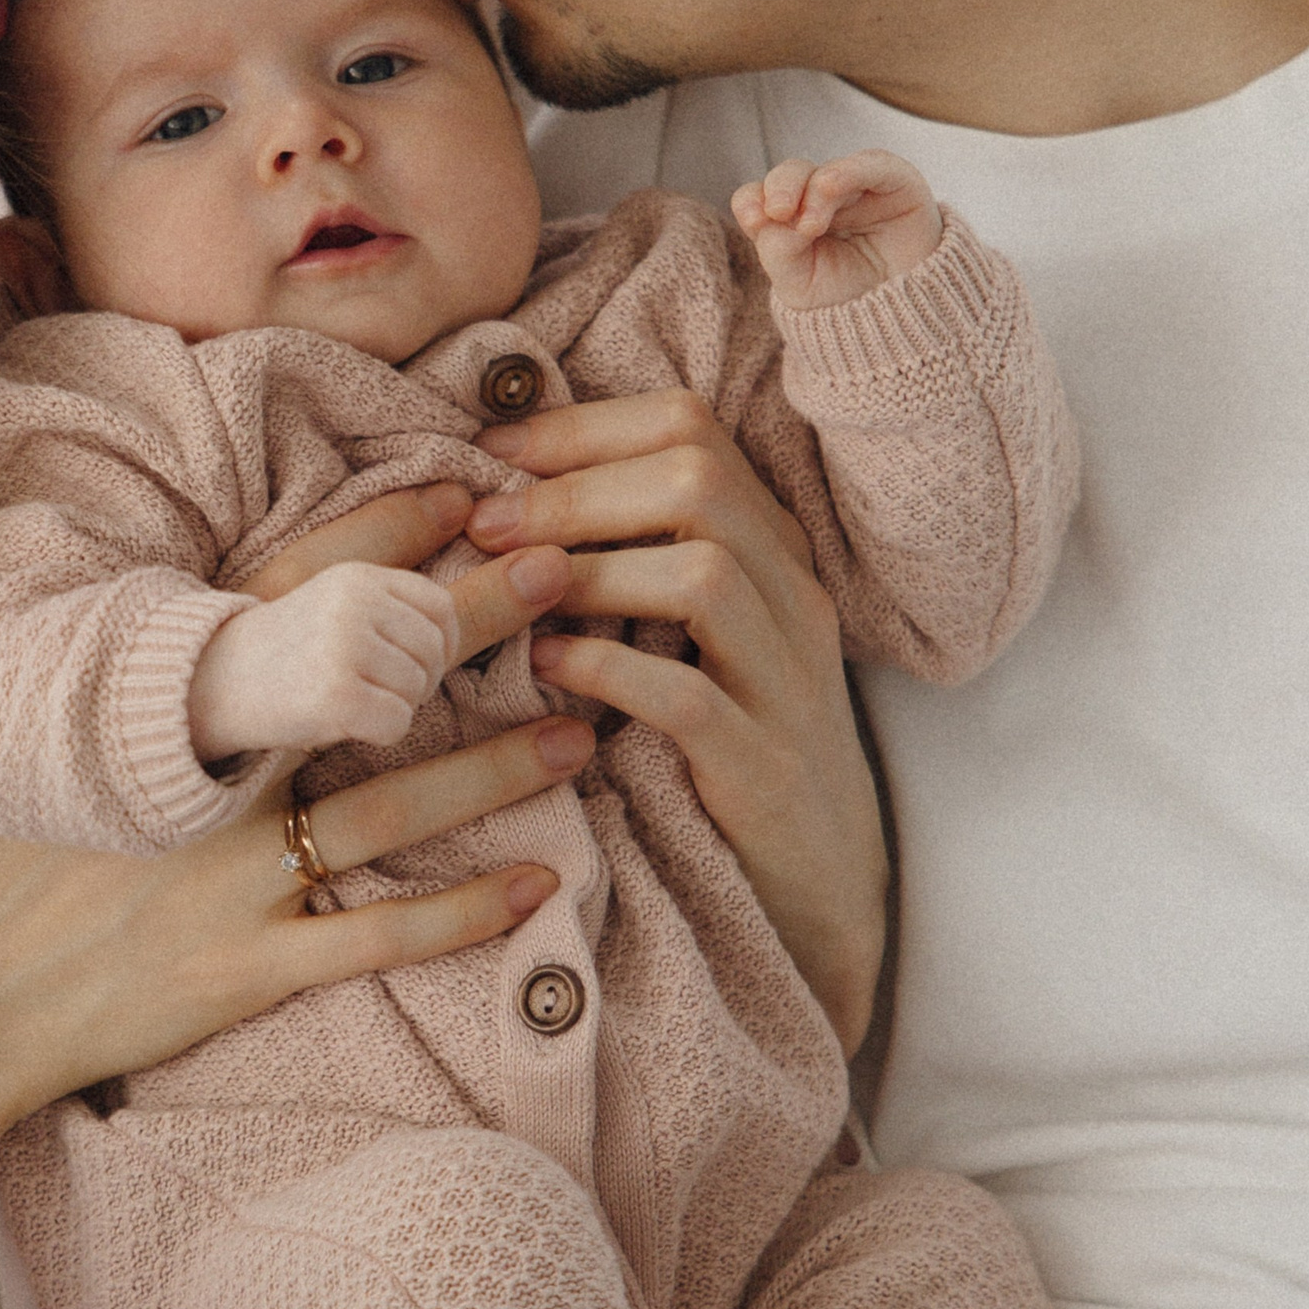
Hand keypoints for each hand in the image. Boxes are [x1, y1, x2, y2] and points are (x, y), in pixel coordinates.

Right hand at [0, 547, 591, 1258]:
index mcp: (161, 715)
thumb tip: (165, 605)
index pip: (287, 598)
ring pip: (392, 809)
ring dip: (493, 769)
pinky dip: (460, 915)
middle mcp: (211, 784)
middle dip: (467, 623)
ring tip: (582, 730)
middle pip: (365, 684)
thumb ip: (106, 679)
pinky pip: (375, 938)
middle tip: (562, 574)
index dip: (379, 538)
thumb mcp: (26, 744)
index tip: (462, 490)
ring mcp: (235, 875)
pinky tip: (539, 891)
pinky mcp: (249, 965)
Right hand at [188, 564, 456, 759]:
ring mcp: (344, 646)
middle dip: (416, 683)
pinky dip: (378, 734)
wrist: (208, 682)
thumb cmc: (285, 654)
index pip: (441, 608)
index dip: (439, 645)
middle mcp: (354, 603)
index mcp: (358, 577)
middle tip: (374, 692)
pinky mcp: (336, 694)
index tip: (410, 666)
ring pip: (417, 691)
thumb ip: (392, 610)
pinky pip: (397, 723)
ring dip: (393, 709)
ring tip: (349, 703)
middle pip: (434, 653)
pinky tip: (344, 724)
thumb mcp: (337, 606)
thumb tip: (462, 633)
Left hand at [460, 396, 885, 1049]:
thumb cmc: (726, 742)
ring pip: (704, 573)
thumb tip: (507, 493)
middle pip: (697, 481)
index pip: (690, 428)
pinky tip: (551, 666)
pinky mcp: (765, 766)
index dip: (582, 427)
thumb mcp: (691, 634)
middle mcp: (793, 596)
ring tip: (515, 590)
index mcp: (772, 547)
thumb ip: (631, 557)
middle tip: (488, 523)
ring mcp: (788, 680)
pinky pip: (689, 696)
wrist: (821, 881)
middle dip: (575, 490)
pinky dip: (609, 670)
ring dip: (591, 570)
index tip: (492, 449)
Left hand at [730, 151, 941, 312]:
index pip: (759, 196)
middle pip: (791, 175)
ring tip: (810, 223)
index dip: (751, 200)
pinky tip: (830, 185)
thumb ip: (779, 250)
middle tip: (779, 212)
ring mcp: (857, 188)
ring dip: (811, 190)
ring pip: (826, 170)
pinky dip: (850, 170)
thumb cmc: (846, 301)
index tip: (753, 220)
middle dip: (780, 188)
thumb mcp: (799, 285)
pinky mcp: (895, 182)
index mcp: (790, 219)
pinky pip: (873, 164)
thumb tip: (776, 217)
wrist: (900, 318)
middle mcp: (821, 198)